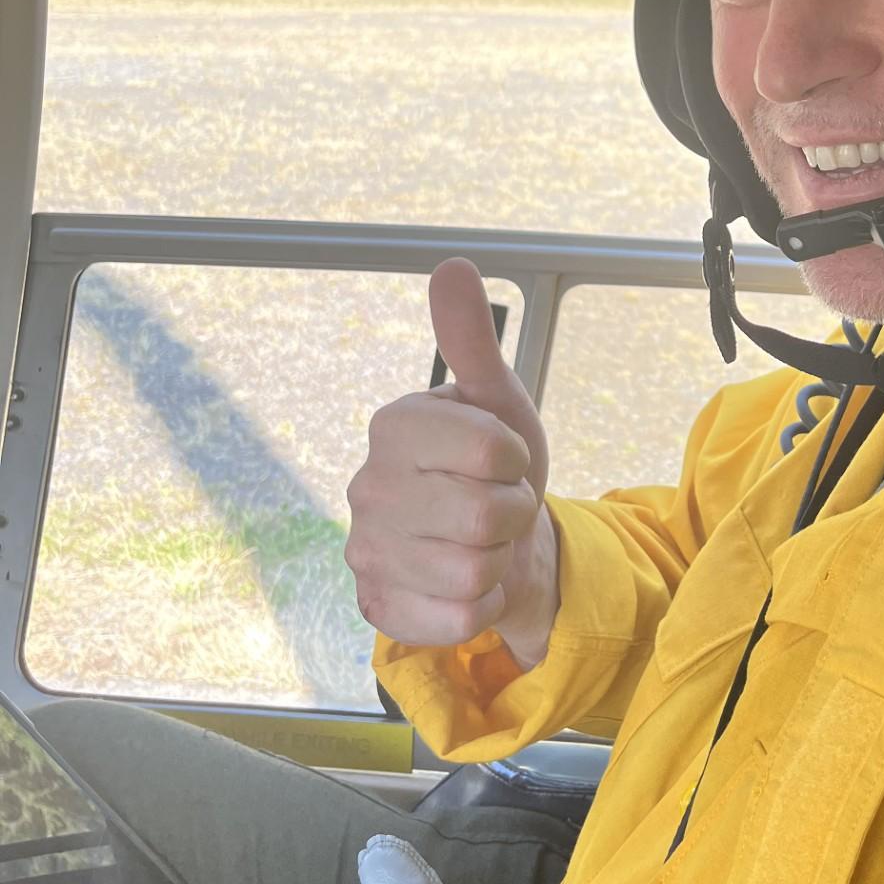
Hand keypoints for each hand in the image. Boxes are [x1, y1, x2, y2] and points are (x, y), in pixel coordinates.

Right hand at [346, 259, 559, 667]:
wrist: (498, 542)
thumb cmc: (496, 467)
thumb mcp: (497, 399)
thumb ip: (472, 338)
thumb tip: (451, 265)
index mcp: (393, 425)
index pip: (494, 450)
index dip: (517, 458)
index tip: (505, 458)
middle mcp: (366, 486)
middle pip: (486, 517)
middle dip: (513, 513)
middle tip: (497, 504)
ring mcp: (366, 551)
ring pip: (474, 571)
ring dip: (498, 560)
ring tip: (483, 543)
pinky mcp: (379, 608)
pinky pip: (459, 618)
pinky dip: (482, 605)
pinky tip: (469, 583)